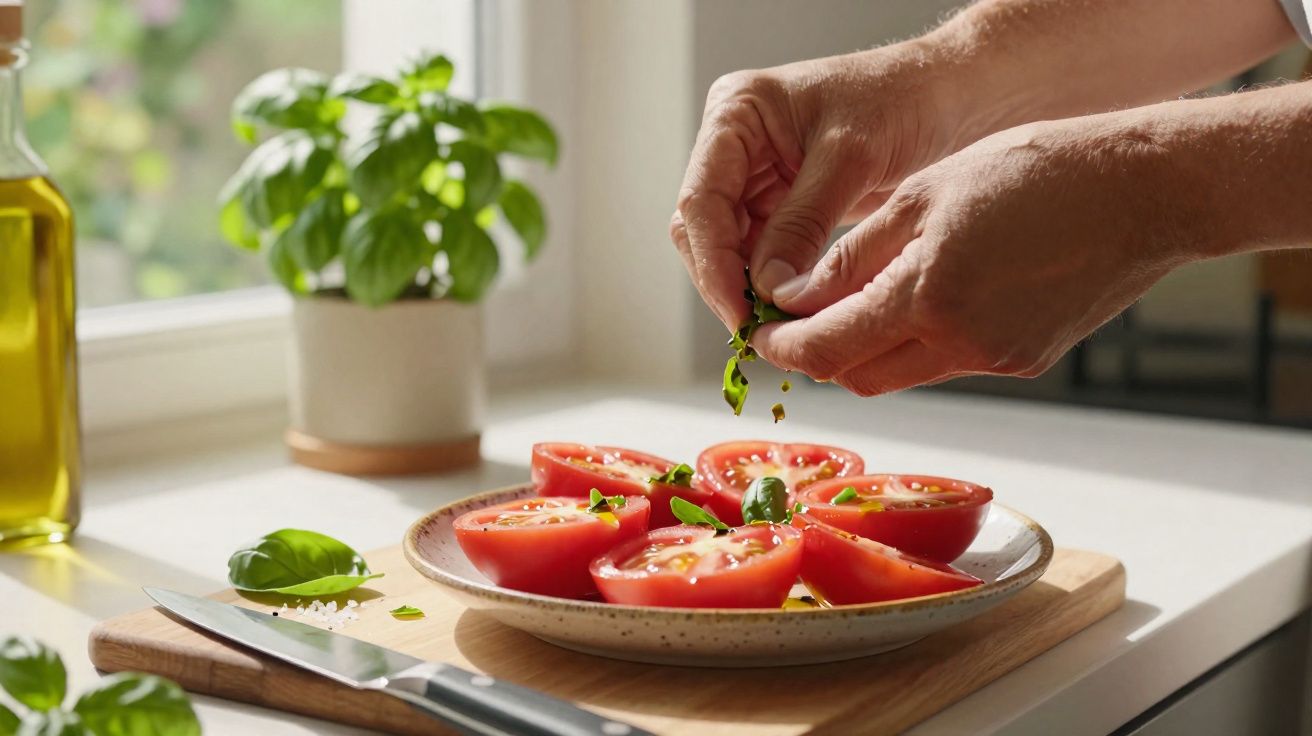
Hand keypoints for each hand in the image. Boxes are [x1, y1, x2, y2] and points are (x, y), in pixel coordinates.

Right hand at [670, 43, 962, 328]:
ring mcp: (751, 175)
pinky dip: (768, 283)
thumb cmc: (901, 101)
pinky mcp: (776, 204)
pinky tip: (789, 309)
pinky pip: (757, 253)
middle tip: (756, 330)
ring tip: (775, 326)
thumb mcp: (849, 159)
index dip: (715, 262)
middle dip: (725, 280)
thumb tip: (765, 289)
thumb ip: (801, 223)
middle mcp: (732, 144)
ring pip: (724, 247)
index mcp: (735, 112)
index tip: (740, 311)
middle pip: (701, 228)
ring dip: (744, 287)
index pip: (701, 200)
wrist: (944, 97)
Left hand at [752, 116, 1190, 394]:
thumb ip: (853, 255)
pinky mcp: (1025, 362)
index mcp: (925, 296)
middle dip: (819, 354)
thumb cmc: (1036, 172)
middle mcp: (959, 344)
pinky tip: (927, 299)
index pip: (824, 349)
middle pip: (856, 377)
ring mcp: (996, 359)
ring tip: (862, 300)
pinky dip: (920, 343)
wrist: (1144, 193)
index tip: (762, 331)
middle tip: (800, 318)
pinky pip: (948, 364)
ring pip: (901, 374)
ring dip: (868, 350)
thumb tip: (797, 295)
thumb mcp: (925, 194)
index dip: (782, 346)